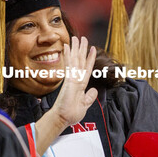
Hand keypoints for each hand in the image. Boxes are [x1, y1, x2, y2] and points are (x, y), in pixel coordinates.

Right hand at [34, 36, 96, 154]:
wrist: (63, 118)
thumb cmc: (71, 113)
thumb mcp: (85, 105)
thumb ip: (89, 97)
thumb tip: (94, 90)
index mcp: (81, 85)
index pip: (87, 68)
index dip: (90, 58)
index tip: (93, 49)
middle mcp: (76, 79)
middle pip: (80, 61)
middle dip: (82, 49)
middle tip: (83, 38)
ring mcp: (72, 78)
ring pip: (75, 60)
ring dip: (76, 49)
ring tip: (77, 38)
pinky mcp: (68, 80)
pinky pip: (69, 65)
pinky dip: (69, 55)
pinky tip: (67, 47)